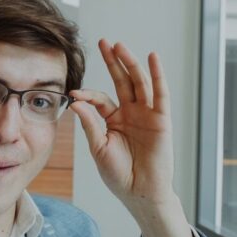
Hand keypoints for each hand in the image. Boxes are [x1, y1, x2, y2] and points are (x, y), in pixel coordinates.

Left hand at [69, 39, 175, 216]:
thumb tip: (76, 102)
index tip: (74, 93)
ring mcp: (147, 114)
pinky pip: (160, 94)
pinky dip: (157, 75)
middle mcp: (131, 113)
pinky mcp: (161, 119)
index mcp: (114, 120)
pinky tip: (152, 58)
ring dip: (130, 64)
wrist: (140, 193)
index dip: (88, 95)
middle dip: (113, 62)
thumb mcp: (99, 148)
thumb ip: (90, 124)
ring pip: (139, 83)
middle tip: (104, 42)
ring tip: (120, 46)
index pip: (101, 99)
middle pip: (122, 82)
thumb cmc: (119, 175)